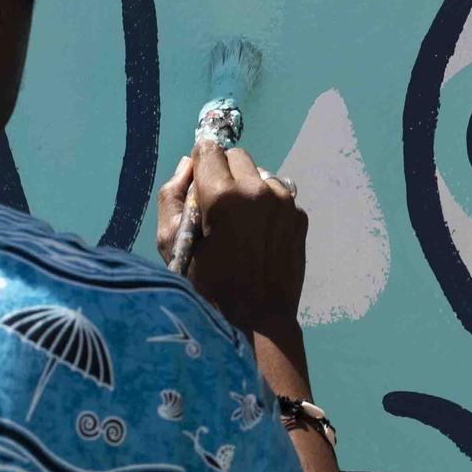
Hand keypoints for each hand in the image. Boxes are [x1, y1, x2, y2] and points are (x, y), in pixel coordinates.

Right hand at [157, 141, 306, 328]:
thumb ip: (172, 196)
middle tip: (218, 208)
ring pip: (259, 173)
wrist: (257, 322)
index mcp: (224, 195)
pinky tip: (259, 235)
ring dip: (247, 187)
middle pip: (236, 157)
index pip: (208, 149)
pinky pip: (278, 194)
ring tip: (241, 224)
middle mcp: (258, 190)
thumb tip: (187, 165)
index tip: (198, 186)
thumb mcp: (172, 243)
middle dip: (223, 173)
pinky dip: (267, 205)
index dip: (200, 166)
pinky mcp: (300, 215)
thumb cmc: (206, 287)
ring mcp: (284, 202)